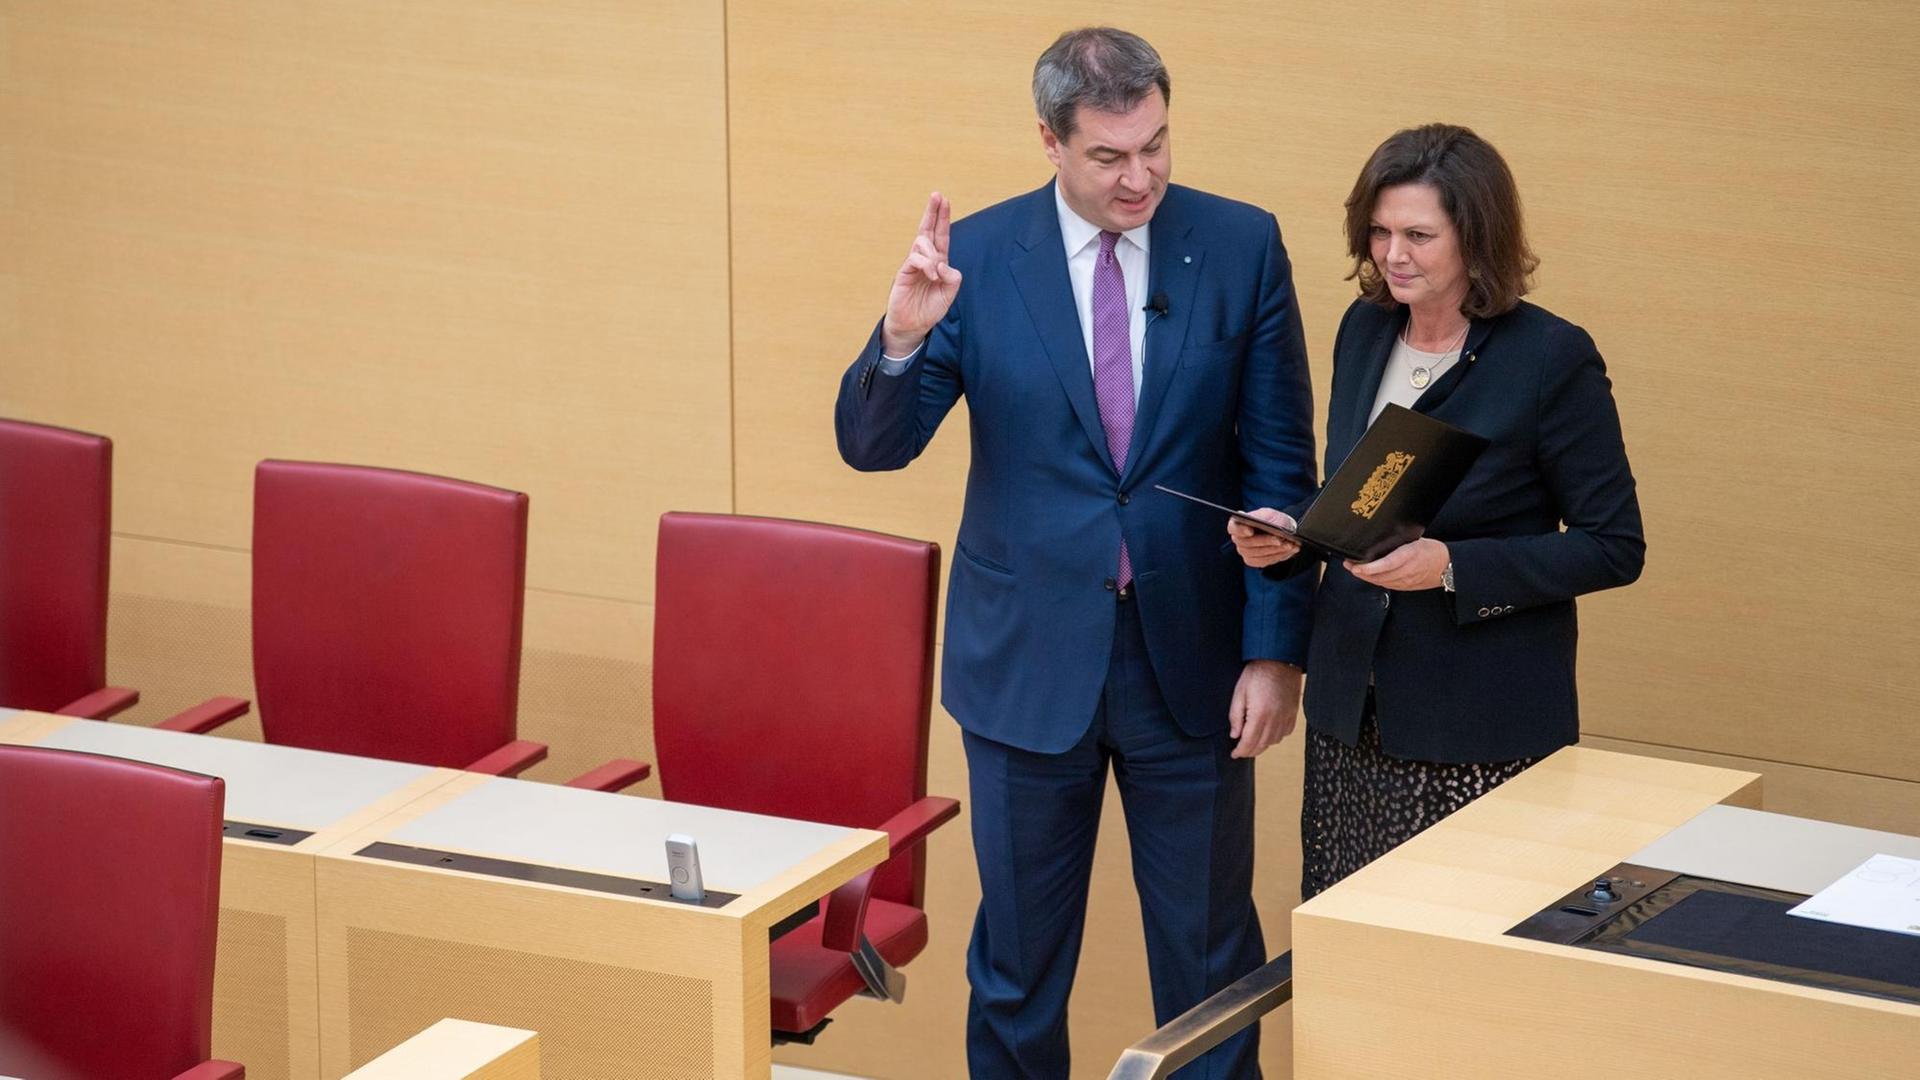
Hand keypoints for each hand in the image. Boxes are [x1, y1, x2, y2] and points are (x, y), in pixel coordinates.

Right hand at [882, 192, 962, 355]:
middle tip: (937, 195)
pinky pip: (914, 259)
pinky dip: (926, 264)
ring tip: (935, 274)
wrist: (913, 326)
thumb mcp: (950, 293)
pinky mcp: (904, 272)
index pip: (941, 235)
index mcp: (938, 262)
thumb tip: (943, 262)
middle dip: (932, 212)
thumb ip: (953, 277)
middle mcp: (925, 259)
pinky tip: (932, 275)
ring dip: (933, 254)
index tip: (945, 200)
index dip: (943, 218)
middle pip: (928, 230)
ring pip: (922, 244)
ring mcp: (913, 264)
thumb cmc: (930, 309)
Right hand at [1228, 508, 1300, 567]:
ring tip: (1290, 545)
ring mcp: (1245, 552)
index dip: (1240, 530)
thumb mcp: (1269, 514)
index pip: (1233, 528)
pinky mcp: (1254, 561)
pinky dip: (1279, 555)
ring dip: (1276, 550)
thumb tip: (1267, 526)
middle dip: (1266, 541)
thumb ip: (1265, 518)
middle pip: (1248, 544)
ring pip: (1259, 554)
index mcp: (1238, 524)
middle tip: (1279, 539)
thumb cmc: (1272, 520)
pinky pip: (1266, 561)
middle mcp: (1239, 540)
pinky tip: (1290, 550)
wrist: (1280, 529)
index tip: (1250, 531)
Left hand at [1228, 659, 1301, 758]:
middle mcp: (1275, 720)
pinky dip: (1275, 737)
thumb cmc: (1257, 673)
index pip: (1249, 742)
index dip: (1240, 751)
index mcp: (1260, 715)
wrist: (1280, 660)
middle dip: (1250, 751)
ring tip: (1253, 742)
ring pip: (1274, 741)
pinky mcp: (1293, 714)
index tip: (1234, 754)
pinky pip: (1285, 733)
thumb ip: (1236, 716)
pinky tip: (1268, 733)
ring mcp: (1286, 717)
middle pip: (1262, 745)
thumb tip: (1235, 735)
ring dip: (1262, 745)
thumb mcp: (1239, 693)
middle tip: (1241, 751)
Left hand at [1345, 538, 1449, 590]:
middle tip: (1348, 564)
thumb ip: (1398, 542)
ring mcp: (1405, 581)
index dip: (1368, 568)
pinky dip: (1376, 581)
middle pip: (1378, 576)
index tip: (1355, 566)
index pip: (1385, 565)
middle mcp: (1406, 571)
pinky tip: (1369, 576)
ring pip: (1381, 582)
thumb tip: (1381, 540)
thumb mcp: (1415, 540)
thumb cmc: (1432, 551)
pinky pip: (1387, 585)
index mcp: (1408, 556)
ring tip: (1355, 569)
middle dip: (1360, 572)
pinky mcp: (1406, 587)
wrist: (1448, 566)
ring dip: (1366, 577)